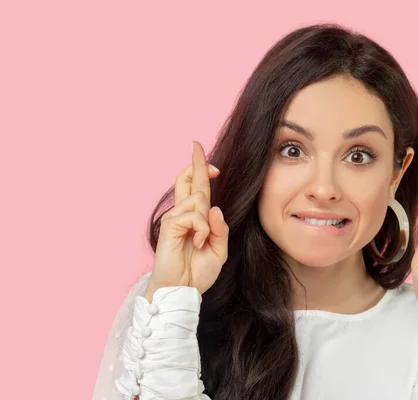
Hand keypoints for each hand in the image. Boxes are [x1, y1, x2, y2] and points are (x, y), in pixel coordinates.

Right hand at [144, 141, 228, 300]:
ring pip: (197, 199)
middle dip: (195, 162)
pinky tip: (198, 242)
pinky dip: (201, 228)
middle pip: (187, 179)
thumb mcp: (219, 249)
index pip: (196, 187)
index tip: (202, 152)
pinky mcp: (170, 225)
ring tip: (203, 240)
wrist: (183, 290)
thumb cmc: (197, 272)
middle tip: (196, 145)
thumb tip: (214, 207)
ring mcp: (174, 218)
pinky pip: (193, 215)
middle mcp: (183, 213)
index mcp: (195, 217)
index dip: (200, 168)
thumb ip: (219, 228)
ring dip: (206, 219)